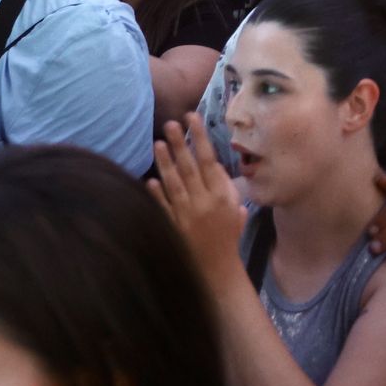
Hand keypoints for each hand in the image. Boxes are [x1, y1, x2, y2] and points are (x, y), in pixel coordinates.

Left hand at [148, 113, 247, 279]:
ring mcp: (186, 214)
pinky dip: (156, 193)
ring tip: (158, 143)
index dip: (200, 136)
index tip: (192, 117)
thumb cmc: (228, 235)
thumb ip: (226, 186)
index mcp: (222, 195)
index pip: (209, 159)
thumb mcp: (236, 208)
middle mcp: (204, 201)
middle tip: (170, 123)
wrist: (216, 268)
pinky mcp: (173, 226)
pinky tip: (150, 180)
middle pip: (189, 167)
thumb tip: (213, 166)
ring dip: (165, 162)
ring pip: (173, 182)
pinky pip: (163, 206)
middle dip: (180, 143)